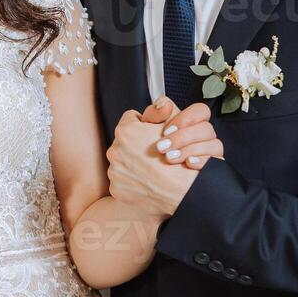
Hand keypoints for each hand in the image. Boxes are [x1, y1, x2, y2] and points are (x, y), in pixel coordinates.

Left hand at [106, 101, 219, 217]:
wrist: (183, 192)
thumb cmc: (179, 158)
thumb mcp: (174, 126)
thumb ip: (162, 111)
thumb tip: (160, 103)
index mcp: (126, 131)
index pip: (131, 119)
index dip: (145, 125)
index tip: (153, 133)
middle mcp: (114, 150)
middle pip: (125, 141)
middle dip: (137, 145)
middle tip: (155, 152)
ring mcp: (114, 171)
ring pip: (123, 161)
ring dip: (134, 163)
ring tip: (152, 169)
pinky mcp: (117, 189)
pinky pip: (123, 180)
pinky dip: (133, 181)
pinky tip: (148, 182)